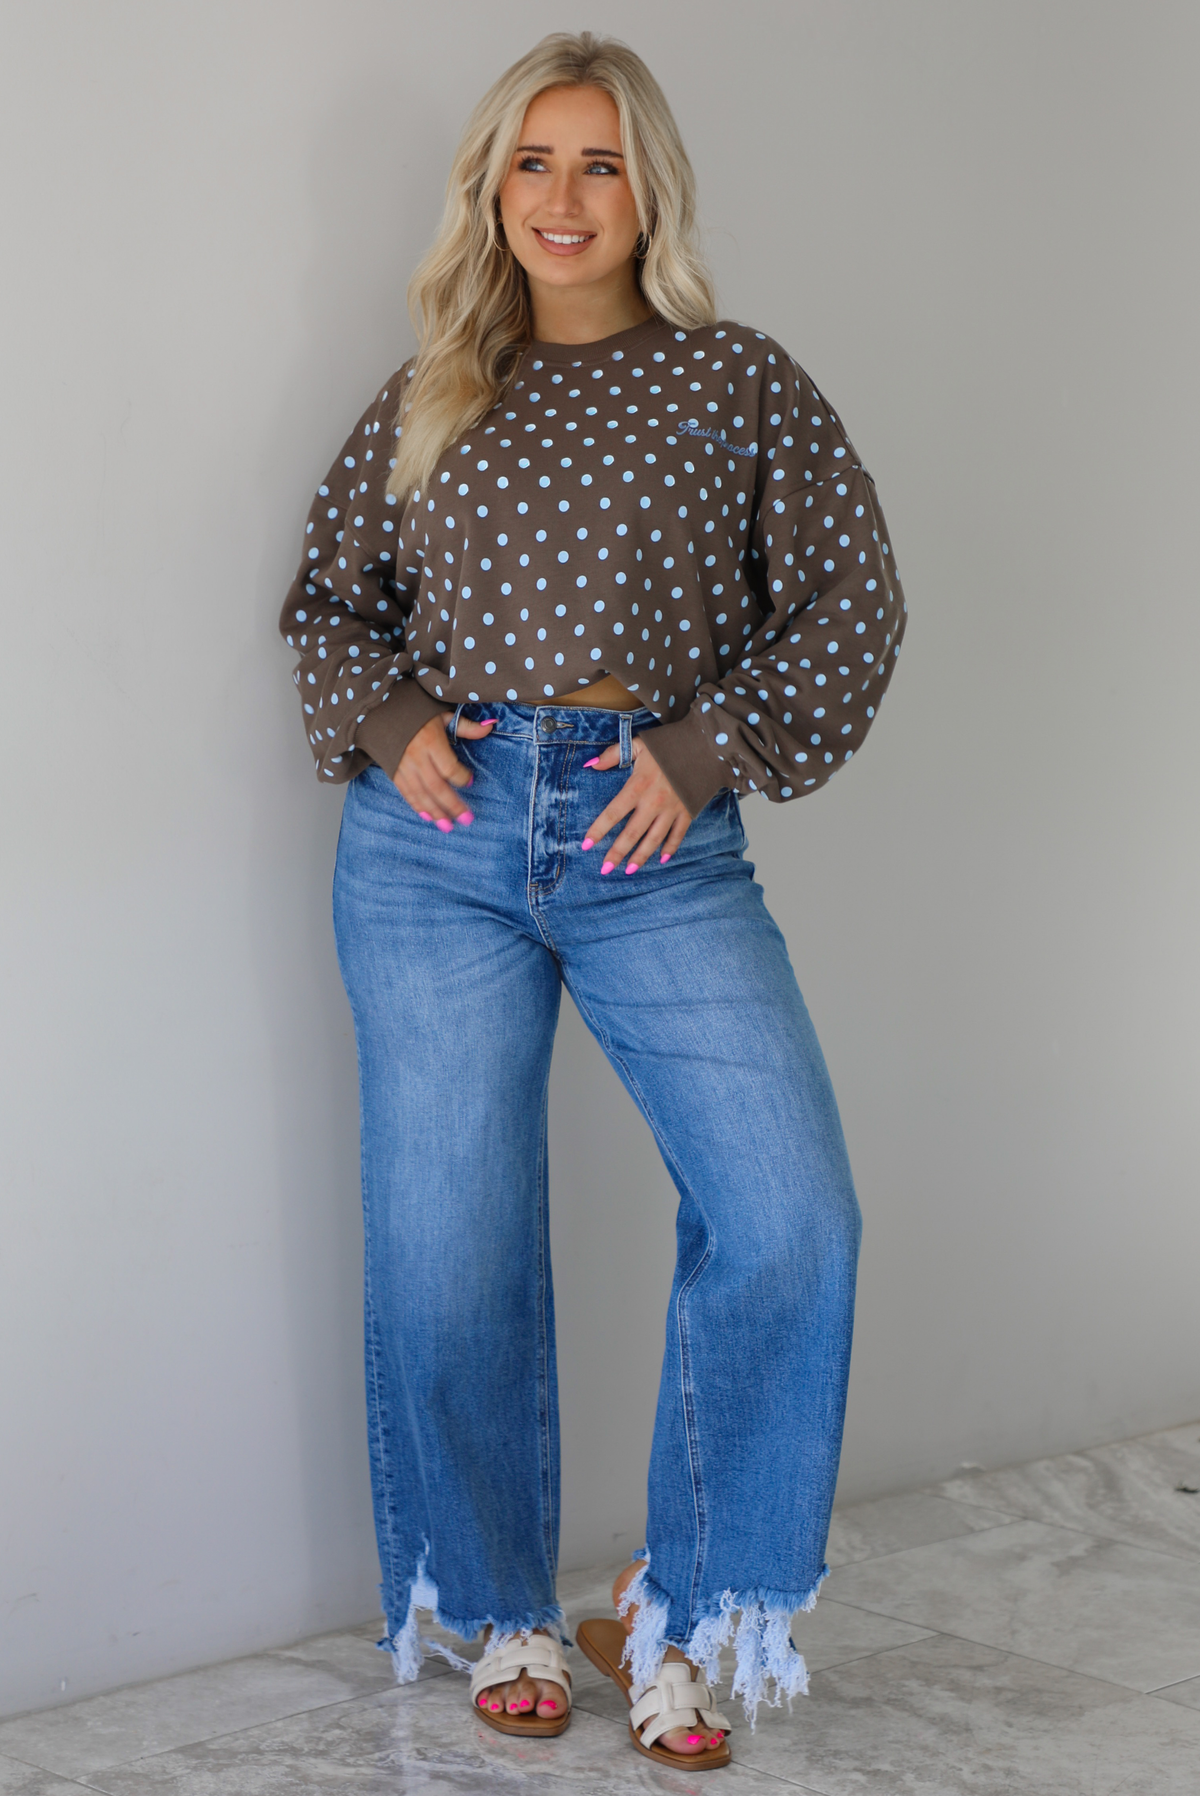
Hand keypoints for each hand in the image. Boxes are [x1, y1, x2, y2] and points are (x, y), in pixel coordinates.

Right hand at [392, 712, 494, 829]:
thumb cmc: (416, 712)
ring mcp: (403, 766)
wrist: (380, 710)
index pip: (449, 767)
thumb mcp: (442, 714)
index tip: (471, 781)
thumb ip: (466, 726)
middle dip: (452, 805)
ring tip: (448, 826)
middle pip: (436, 786)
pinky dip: (418, 806)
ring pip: (421, 794)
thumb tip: (491, 726)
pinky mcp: (393, 772)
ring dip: (436, 812)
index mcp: (430, 741)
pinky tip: (429, 818)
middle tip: (467, 819)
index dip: (462, 777)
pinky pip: (407, 793)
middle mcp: (416, 757)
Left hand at [581, 736, 693, 872]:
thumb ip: (612, 755)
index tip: (587, 844)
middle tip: (605, 869)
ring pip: (653, 839)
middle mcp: (654, 802)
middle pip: (631, 833)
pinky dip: (670, 848)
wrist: (705, 745)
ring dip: (640, 856)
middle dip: (617, 853)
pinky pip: (677, 834)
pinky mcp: (687, 811)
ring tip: (629, 870)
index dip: (599, 829)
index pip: (613, 813)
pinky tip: (661, 859)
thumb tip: (590, 765)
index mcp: (638, 785)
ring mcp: (672, 809)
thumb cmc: (668, 745)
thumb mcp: (638, 744)